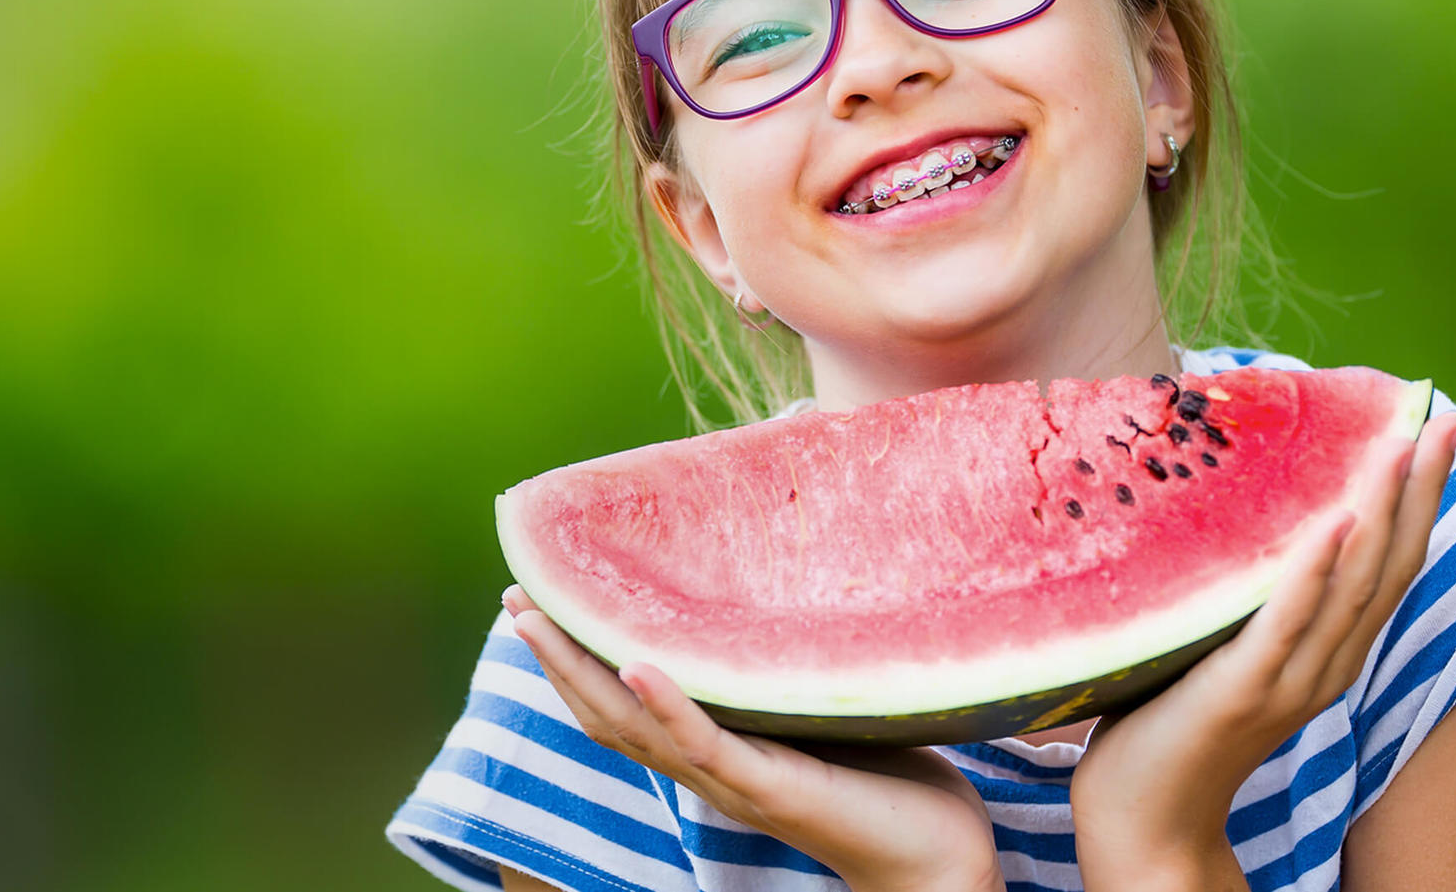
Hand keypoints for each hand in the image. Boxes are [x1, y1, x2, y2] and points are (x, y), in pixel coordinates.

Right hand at [503, 587, 1001, 891]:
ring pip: (634, 726)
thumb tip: (775, 602)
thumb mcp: (821, 712)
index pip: (624, 705)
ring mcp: (734, 778)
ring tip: (541, 619)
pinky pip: (705, 743)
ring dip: (583, 672)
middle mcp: (709, 769)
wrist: (939, 859)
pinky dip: (666, 704)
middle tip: (516, 597)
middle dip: (556, 657)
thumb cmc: (892, 785)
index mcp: (716, 752)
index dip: (577, 658)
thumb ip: (786, 673)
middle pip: (606, 713)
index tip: (542, 599)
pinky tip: (636, 662)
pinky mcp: (771, 784)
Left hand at [1070, 412, 1455, 881]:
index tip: (1435, 429)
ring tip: (1396, 446)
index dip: (1418, 499)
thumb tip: (1238, 507)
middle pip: (1389, 565)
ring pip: (1351, 587)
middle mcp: (1325, 665)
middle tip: (1442, 418)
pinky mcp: (1241, 691)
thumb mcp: (1219, 643)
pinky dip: (1311, 573)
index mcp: (1327, 652)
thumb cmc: (1167, 721)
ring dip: (1376, 512)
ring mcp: (1288, 680)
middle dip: (1418, 490)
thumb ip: (1244, 593)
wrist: (1143, 817)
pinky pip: (1285, 625)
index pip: (1390, 564)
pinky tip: (1331, 524)